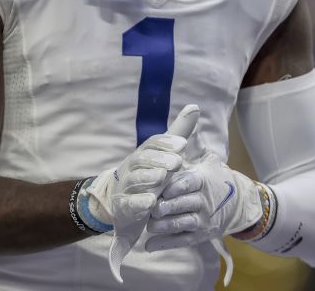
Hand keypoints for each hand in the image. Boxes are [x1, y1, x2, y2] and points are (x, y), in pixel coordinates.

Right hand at [82, 104, 200, 281]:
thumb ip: (178, 133)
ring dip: (147, 177)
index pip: (152, 144)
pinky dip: (139, 203)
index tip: (183, 144)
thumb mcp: (164, 154)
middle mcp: (133, 167)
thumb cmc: (147, 173)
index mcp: (144, 154)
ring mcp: (126, 186)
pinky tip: (151, 202)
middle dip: (159, 159)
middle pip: (142, 159)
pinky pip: (129, 203)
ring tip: (162, 177)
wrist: (119, 201)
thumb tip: (195, 107)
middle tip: (177, 162)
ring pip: (134, 179)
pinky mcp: (123, 206)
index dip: (166, 143)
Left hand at [143, 155, 262, 251]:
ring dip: (162, 226)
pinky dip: (164, 243)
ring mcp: (202, 220)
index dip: (174, 186)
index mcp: (202, 180)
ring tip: (148, 224)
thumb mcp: (206, 161)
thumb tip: (186, 118)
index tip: (160, 187)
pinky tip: (148, 245)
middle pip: (181, 205)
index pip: (188, 183)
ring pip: (180, 223)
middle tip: (149, 207)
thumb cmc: (213, 178)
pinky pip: (181, 241)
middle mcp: (203, 201)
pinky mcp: (200, 235)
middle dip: (163, 207)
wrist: (238, 202)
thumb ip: (190, 148)